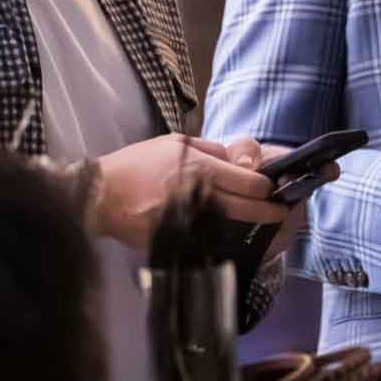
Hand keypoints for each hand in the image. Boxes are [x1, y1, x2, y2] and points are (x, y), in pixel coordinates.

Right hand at [91, 133, 291, 249]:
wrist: (100, 196)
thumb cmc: (136, 165)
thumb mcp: (175, 142)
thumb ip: (210, 148)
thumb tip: (236, 159)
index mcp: (201, 166)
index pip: (251, 181)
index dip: (267, 187)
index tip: (273, 189)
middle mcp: (199, 192)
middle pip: (250, 206)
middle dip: (270, 210)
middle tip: (280, 212)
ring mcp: (189, 219)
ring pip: (233, 225)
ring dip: (249, 224)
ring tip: (261, 223)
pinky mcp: (177, 238)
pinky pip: (208, 238)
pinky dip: (220, 236)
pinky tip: (226, 234)